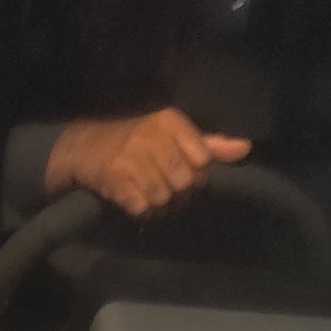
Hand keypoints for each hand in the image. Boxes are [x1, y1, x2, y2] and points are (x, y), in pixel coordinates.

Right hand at [44, 107, 251, 216]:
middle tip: (164, 186)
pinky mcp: (116, 178)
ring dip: (158, 204)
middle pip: (185, 183)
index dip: (197, 174)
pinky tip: (133, 197)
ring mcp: (132, 158)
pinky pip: (143, 208)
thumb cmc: (136, 141)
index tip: (183, 172)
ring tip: (148, 192)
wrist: (84, 147)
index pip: (202, 160)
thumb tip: (245, 148)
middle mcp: (152, 135)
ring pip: (164, 198)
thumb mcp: (172, 134)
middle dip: (178, 192)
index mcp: (170, 121)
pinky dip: (140, 210)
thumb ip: (210, 144)